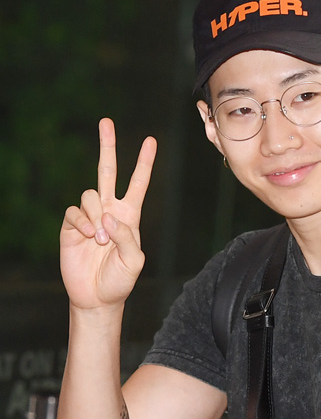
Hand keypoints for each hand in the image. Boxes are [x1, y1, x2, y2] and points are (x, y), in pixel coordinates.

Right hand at [60, 118, 156, 310]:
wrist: (97, 297)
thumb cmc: (120, 279)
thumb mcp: (133, 260)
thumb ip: (126, 237)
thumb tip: (109, 216)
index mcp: (130, 214)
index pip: (138, 183)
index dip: (145, 163)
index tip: (151, 141)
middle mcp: (109, 210)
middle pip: (107, 171)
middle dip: (108, 146)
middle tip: (106, 122)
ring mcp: (89, 216)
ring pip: (90, 195)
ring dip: (96, 216)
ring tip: (101, 240)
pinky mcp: (71, 226)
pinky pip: (75, 213)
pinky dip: (83, 223)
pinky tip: (89, 238)